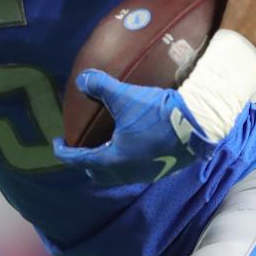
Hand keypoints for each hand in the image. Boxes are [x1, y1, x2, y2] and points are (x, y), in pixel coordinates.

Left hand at [53, 70, 216, 185]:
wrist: (197, 125)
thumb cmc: (157, 114)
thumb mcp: (125, 97)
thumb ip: (100, 86)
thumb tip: (82, 80)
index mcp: (112, 159)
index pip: (79, 160)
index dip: (64, 152)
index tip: (58, 144)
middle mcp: (125, 172)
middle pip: (96, 173)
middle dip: (85, 162)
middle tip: (81, 147)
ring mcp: (143, 174)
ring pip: (116, 175)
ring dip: (106, 164)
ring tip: (105, 147)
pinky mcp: (159, 170)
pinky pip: (133, 171)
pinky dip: (124, 163)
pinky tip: (131, 147)